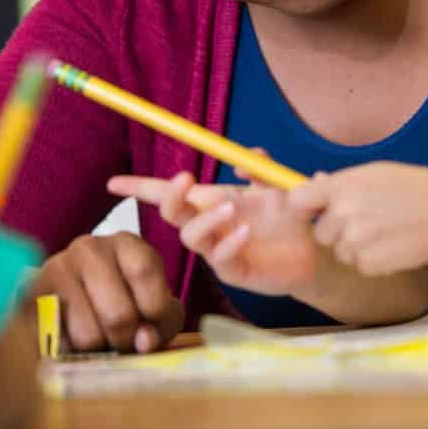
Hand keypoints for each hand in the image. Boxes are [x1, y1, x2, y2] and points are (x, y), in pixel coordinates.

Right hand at [33, 233, 184, 352]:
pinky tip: (77, 343)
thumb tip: (144, 341)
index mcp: (125, 242)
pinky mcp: (31, 300)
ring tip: (99, 339)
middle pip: (118, 313)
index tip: (153, 328)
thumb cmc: (122, 300)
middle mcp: (88, 248)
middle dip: (126, 341)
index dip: (156, 311)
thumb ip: (163, 320)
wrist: (70, 297)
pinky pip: (59, 345)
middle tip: (123, 342)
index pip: (144, 271)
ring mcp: (55, 272)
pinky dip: (73, 355)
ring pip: (88, 335)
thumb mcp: (154, 302)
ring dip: (99, 350)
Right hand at [108, 171, 317, 295]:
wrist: (315, 253)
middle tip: (186, 179)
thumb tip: (247, 155)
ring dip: (206, 219)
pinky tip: (247, 232)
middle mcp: (208, 225)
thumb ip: (262, 169)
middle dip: (170, 196)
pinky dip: (231, 242)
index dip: (139, 187)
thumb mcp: (277, 188)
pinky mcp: (235, 273)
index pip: (168, 193)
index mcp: (211, 201)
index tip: (113, 182)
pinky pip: (221, 259)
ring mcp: (218, 250)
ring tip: (232, 208)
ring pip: (191, 237)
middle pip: (172, 213)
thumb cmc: (289, 219)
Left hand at [289, 162, 427, 275]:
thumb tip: (314, 184)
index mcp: (343, 185)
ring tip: (384, 231)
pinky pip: (359, 265)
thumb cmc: (413, 188)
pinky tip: (393, 245)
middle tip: (366, 221)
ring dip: (356, 246)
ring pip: (340, 251)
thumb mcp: (375, 174)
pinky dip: (373, 260)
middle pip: (320, 233)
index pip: (298, 201)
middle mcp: (344, 212)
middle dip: (336, 231)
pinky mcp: (369, 263)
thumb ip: (341, 183)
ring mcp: (356, 240)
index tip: (311, 212)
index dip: (302, 209)